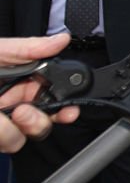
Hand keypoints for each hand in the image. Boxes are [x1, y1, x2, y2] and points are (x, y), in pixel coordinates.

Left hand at [0, 34, 80, 152]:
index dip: (65, 104)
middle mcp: (14, 105)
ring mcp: (3, 123)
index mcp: (20, 83)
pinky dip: (0, 132)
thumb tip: (62, 39)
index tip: (69, 110)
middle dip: (39, 120)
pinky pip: (8, 142)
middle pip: (44, 122)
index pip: (53, 96)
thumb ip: (29, 48)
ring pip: (25, 137)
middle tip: (23, 111)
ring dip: (13, 127)